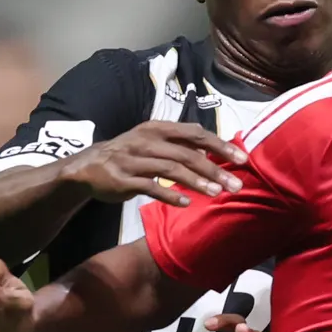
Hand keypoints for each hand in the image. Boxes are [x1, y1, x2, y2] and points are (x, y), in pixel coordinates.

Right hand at [65, 123, 244, 206]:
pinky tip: (186, 203)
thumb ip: (180, 145)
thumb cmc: (129, 154)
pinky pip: (150, 187)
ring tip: (216, 193)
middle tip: (236, 184)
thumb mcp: (153, 142)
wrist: (88, 167)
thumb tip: (214, 149)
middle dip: (214, 169)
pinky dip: (169, 195)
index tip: (243, 158)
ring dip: (196, 182)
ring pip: (171, 170)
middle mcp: (146, 140)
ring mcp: (133, 160)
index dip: (220, 145)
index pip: (195, 133)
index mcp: (157, 128)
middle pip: (187, 153)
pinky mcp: (123, 179)